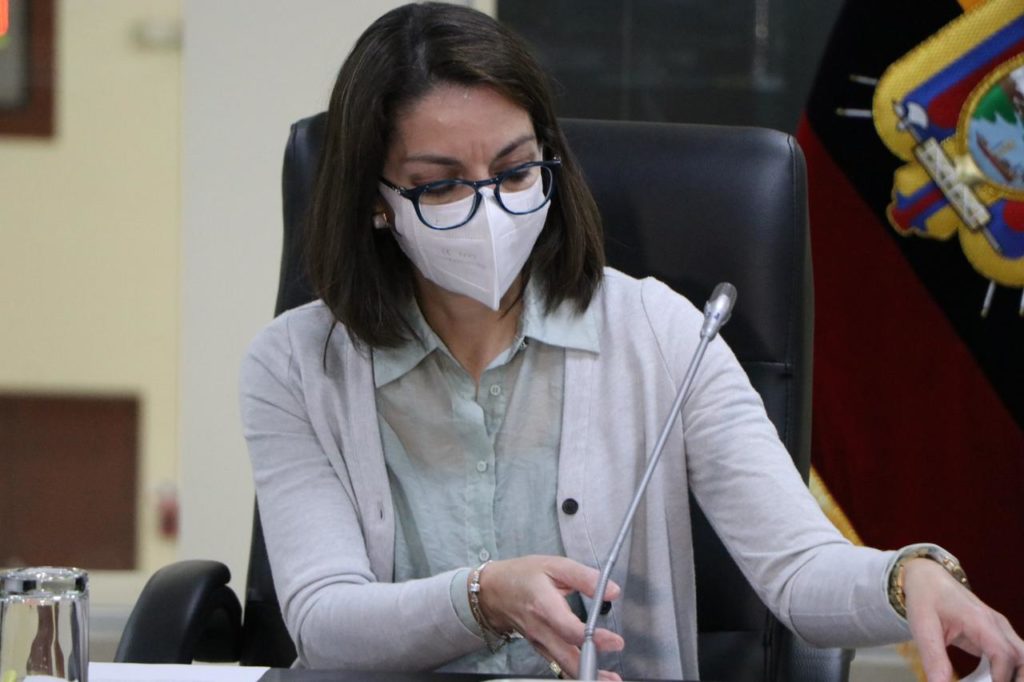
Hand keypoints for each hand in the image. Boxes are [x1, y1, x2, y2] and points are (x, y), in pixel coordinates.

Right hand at [474, 554, 624, 679]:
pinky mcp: (539, 648)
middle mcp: (540, 629)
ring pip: (562, 666)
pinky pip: (558, 664)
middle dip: (591, 670)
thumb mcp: (555, 565)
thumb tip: (612, 591)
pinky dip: (575, 671)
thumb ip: (585, 577)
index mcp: (544, 605)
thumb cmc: (523, 575)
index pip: (569, 629)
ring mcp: (538, 642)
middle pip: (566, 658)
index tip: (616, 641)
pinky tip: (590, 674)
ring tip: (609, 680)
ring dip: (585, 675)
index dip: (594, 638)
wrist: (493, 591)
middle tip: (614, 678)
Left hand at [904, 558, 1023, 680]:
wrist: (927, 578)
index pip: (1004, 654)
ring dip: (1015, 675)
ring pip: (1022, 657)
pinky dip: (1007, 672)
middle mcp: (996, 625)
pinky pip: (1011, 657)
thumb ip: (934, 658)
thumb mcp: (923, 628)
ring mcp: (999, 630)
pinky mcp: (995, 636)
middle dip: (1019, 678)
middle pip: (1023, 657)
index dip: (1002, 678)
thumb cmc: (925, 598)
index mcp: (980, 621)